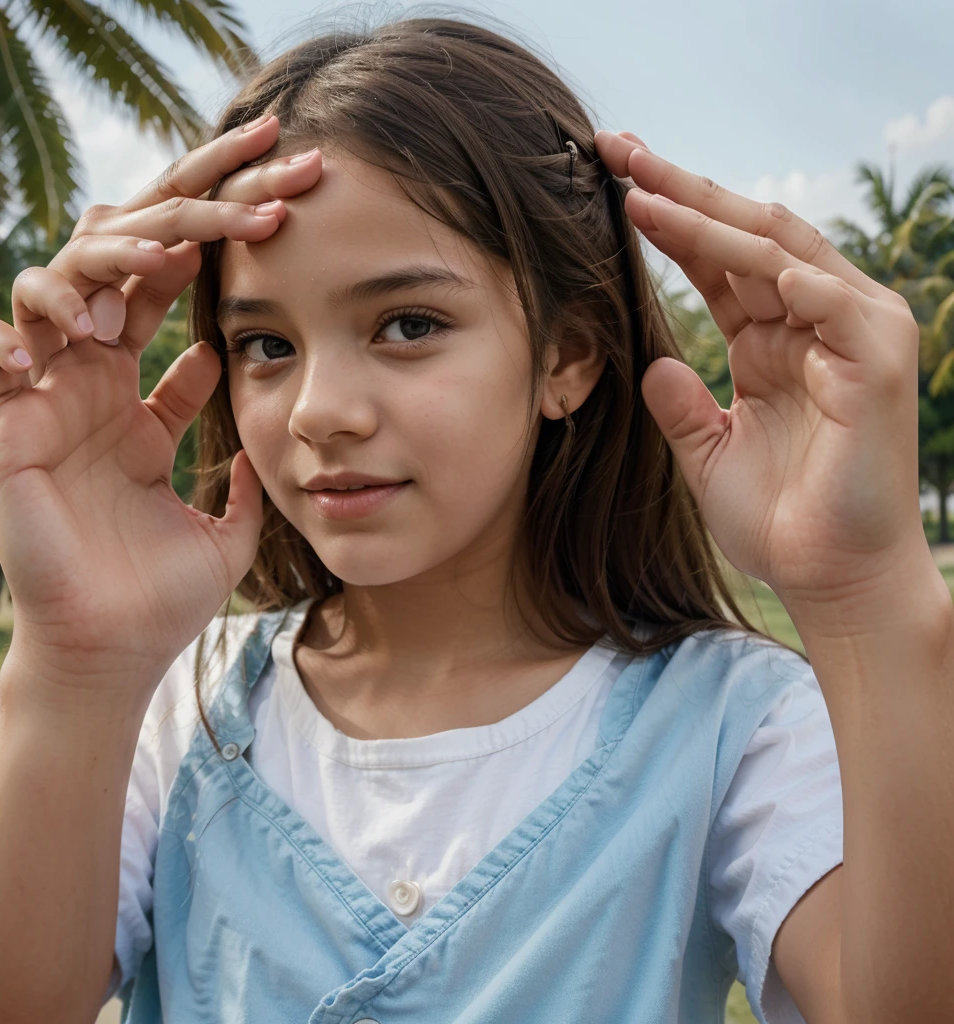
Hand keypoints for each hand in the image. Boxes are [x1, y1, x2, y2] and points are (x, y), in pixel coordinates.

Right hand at [0, 114, 322, 692]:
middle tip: (249, 179)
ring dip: (108, 261)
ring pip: (59, 289)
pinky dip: (21, 328)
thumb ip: (248, 477)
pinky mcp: (7, 434)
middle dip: (181, 216)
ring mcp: (48, 405)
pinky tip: (74, 329)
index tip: (277, 218)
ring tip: (166, 258)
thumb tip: (278, 436)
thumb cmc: (165, 596)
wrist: (115, 654)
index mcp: (136, 407)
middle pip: (122, 272)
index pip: (167, 304)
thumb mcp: (228, 526)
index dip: (213, 254)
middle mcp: (89, 391)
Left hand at [595, 129, 923, 605]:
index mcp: (774, 340)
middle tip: (617, 150)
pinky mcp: (879, 363)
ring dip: (711, 219)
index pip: (719, 261)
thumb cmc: (777, 520)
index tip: (609, 186)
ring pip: (782, 253)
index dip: (668, 221)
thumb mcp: (708, 453)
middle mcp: (814, 323)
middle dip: (680, 191)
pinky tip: (734, 253)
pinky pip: (835, 304)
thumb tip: (650, 363)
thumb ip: (680, 406)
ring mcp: (853, 335)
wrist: (826, 578)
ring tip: (642, 189)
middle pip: (745, 236)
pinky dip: (791, 278)